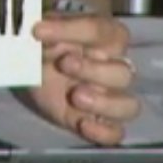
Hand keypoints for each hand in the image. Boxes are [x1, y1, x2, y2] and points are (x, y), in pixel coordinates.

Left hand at [28, 11, 139, 145]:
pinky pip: (115, 133)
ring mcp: (110, 98)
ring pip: (128, 106)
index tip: (39, 31)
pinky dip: (103, 132)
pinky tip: (82, 124)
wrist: (35, 70)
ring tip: (76, 96)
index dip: (71, 30)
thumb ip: (47, 30)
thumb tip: (40, 29)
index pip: (101, 31)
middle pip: (123, 73)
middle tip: (64, 64)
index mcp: (107, 37)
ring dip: (104, 103)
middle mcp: (115, 67)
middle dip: (93, 71)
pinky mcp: (98, 122)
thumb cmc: (50, 45)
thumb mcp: (46, 31)